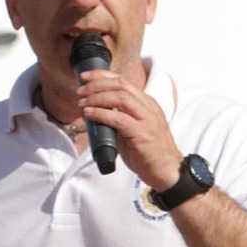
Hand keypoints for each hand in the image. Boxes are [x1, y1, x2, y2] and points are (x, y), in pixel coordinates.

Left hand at [76, 70, 180, 187]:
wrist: (166, 170)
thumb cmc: (149, 152)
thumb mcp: (135, 128)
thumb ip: (120, 117)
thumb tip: (96, 111)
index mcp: (147, 103)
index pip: (124, 81)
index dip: (102, 76)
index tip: (85, 76)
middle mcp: (149, 108)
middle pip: (121, 85)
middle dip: (97, 84)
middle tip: (80, 91)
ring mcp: (148, 120)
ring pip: (121, 98)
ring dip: (97, 98)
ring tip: (83, 102)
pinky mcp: (143, 134)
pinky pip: (119, 119)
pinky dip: (102, 114)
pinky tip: (90, 114)